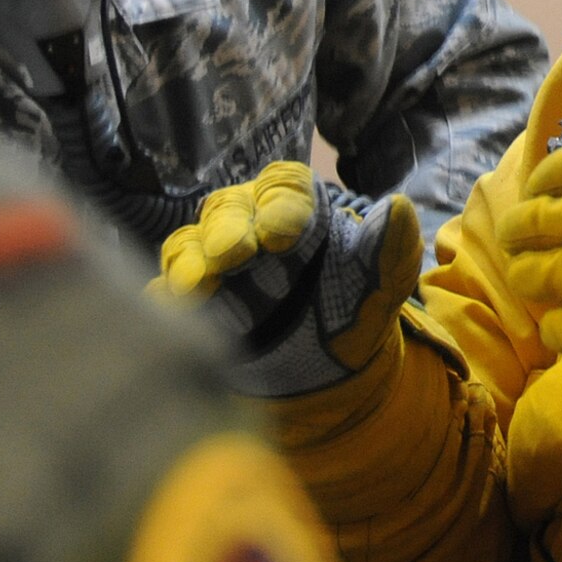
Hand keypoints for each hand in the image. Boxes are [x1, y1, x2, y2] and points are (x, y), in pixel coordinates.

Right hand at [154, 162, 423, 397]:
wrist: (326, 373)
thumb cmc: (353, 313)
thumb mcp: (382, 285)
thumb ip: (390, 247)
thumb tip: (397, 206)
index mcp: (296, 210)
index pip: (283, 188)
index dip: (280, 205)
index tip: (283, 232)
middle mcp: (249, 226)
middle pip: (228, 210)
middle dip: (227, 229)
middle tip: (232, 253)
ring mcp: (215, 263)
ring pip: (191, 244)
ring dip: (191, 260)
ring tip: (196, 285)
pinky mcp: (194, 301)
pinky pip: (168, 290)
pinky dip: (163, 296)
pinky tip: (165, 307)